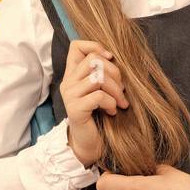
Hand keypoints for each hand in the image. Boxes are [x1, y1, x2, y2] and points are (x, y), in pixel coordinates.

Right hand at [61, 40, 128, 167]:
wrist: (90, 143)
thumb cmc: (100, 115)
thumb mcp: (102, 90)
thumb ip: (104, 73)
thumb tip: (116, 58)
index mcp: (73, 74)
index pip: (76, 46)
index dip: (95, 46)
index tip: (110, 59)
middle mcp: (68, 82)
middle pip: (93, 60)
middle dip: (115, 72)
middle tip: (122, 90)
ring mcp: (70, 95)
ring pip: (98, 77)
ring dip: (115, 90)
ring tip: (120, 102)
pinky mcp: (75, 108)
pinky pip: (98, 96)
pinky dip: (111, 103)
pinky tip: (112, 111)